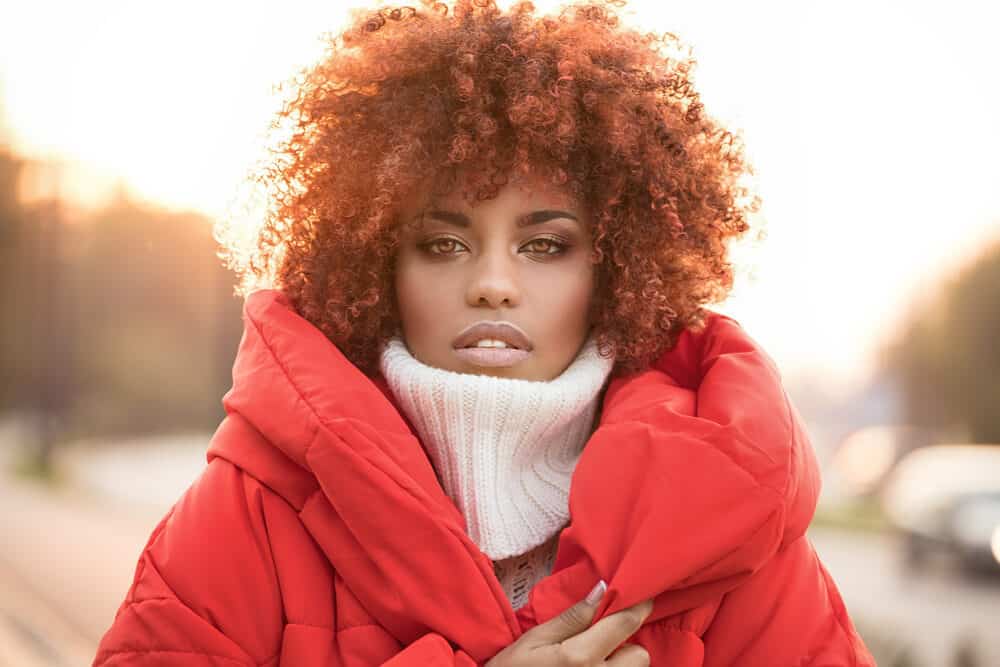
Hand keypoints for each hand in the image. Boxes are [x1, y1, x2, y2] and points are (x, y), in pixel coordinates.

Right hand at [485, 582, 653, 665]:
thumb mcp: (534, 640)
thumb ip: (571, 618)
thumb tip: (601, 590)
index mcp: (580, 657)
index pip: (625, 625)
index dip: (638, 607)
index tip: (645, 597)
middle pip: (640, 657)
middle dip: (626, 647)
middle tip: (601, 645)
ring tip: (593, 665)